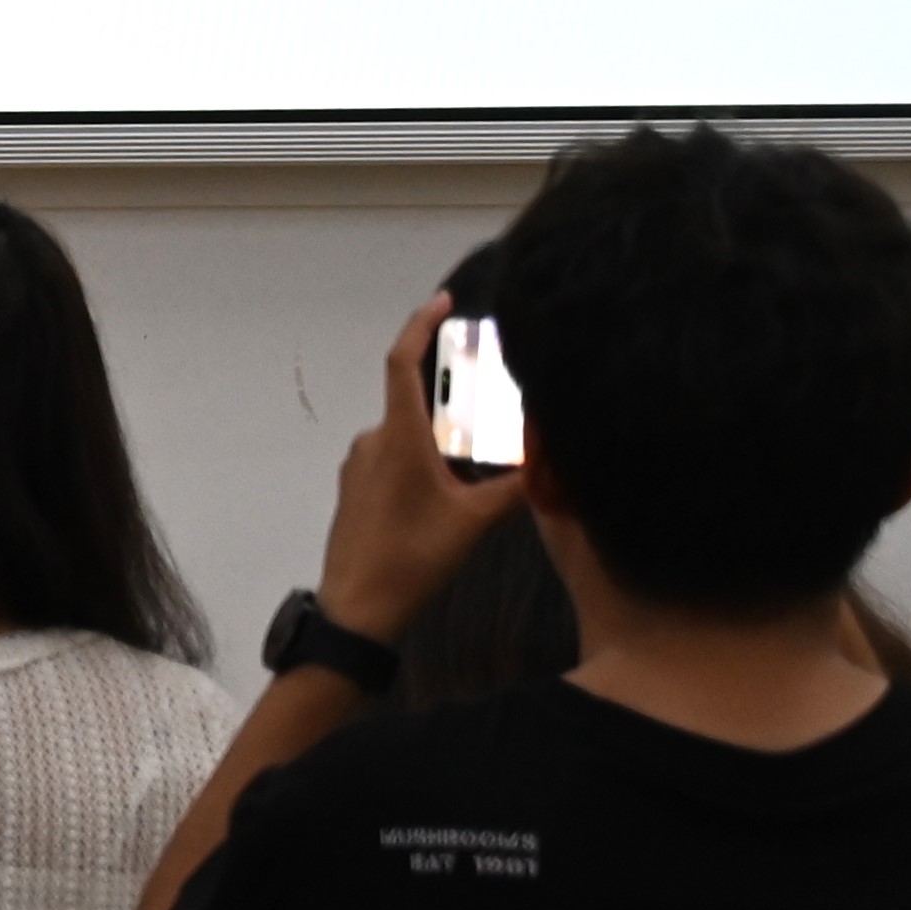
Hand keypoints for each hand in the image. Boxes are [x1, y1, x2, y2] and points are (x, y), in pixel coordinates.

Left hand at [318, 290, 526, 646]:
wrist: (358, 606)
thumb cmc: (414, 558)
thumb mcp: (475, 522)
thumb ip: (516, 486)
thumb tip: (553, 458)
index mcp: (397, 436)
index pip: (402, 363)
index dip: (420, 326)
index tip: (442, 302)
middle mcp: (373, 440)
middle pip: (416, 401)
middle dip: (455, 398)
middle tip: (497, 399)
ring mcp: (360, 465)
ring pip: (409, 435)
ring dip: (445, 437)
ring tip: (488, 453)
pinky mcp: (357, 488)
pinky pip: (396, 458)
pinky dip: (428, 459)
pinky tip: (456, 487)